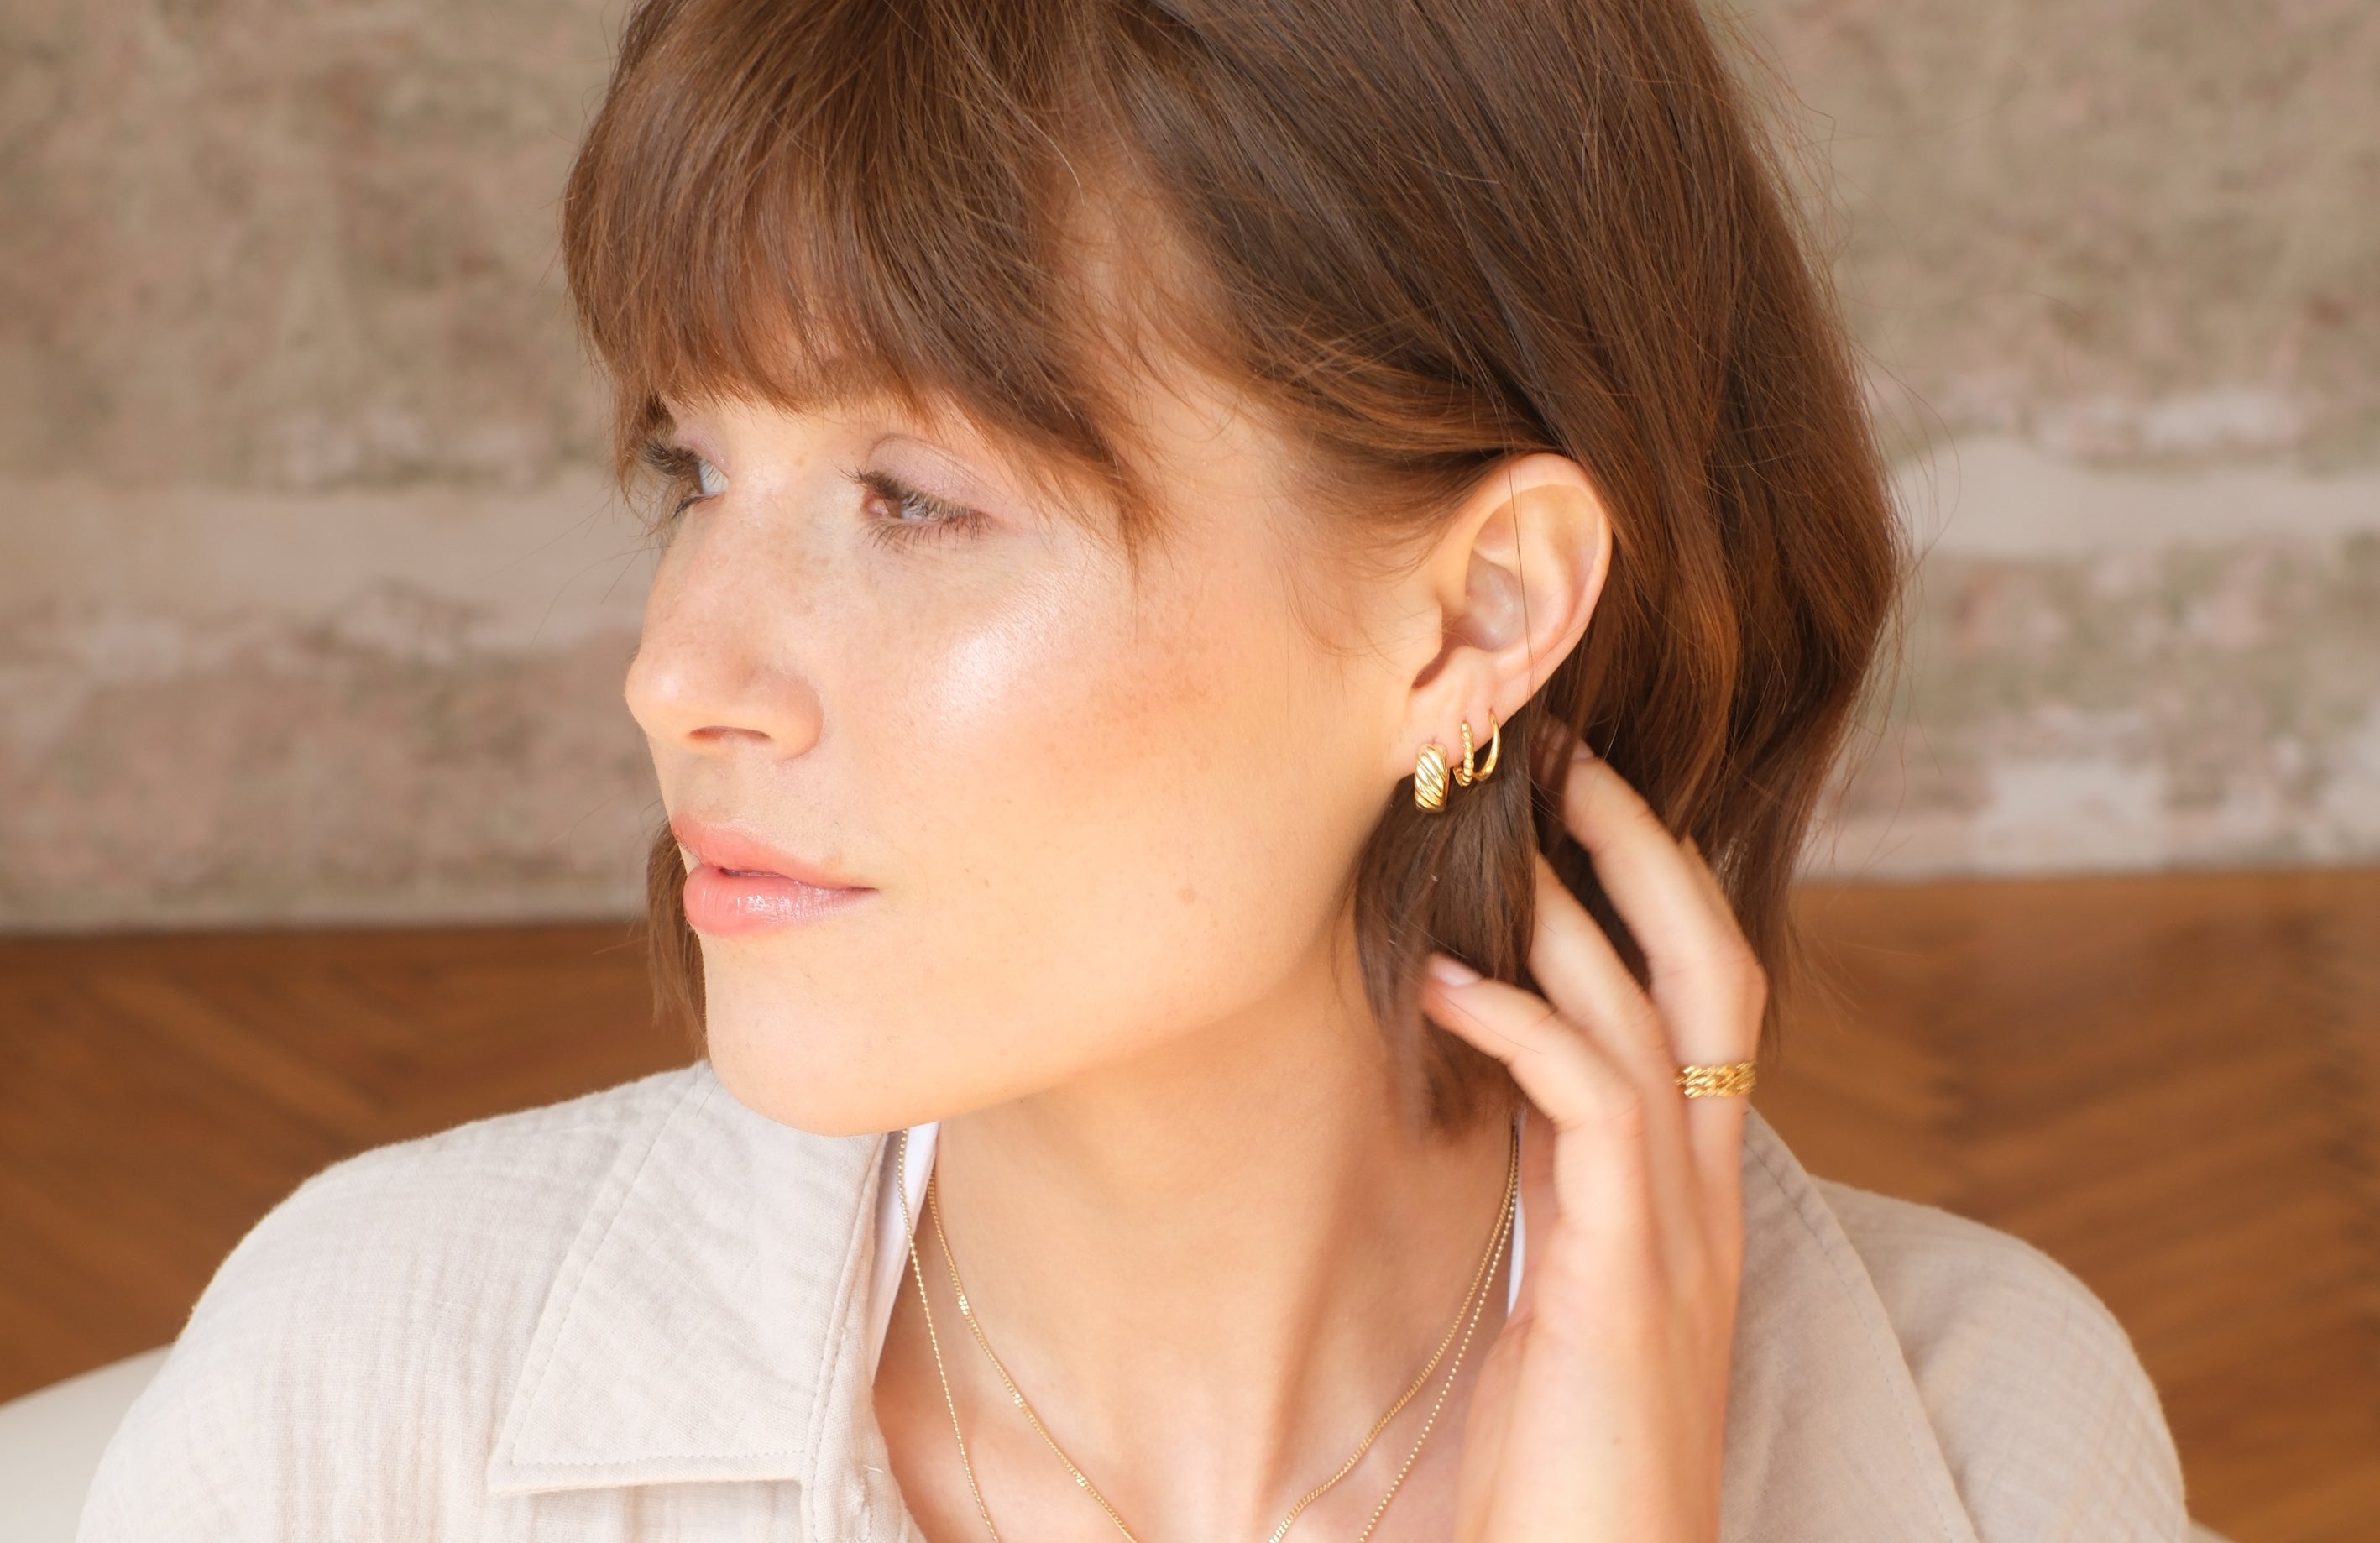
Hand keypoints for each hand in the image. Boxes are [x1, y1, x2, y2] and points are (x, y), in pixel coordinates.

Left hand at [1422, 743, 1760, 1542]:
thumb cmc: (1565, 1460)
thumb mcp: (1560, 1282)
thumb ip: (1554, 1176)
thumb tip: (1500, 1068)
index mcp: (1689, 1190)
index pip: (1698, 1000)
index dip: (1647, 889)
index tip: (1568, 807)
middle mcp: (1702, 1193)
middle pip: (1712, 965)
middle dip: (1643, 846)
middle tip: (1558, 753)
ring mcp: (1678, 1229)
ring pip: (1655, 1009)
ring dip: (1570, 903)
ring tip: (1489, 826)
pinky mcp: (1625, 1272)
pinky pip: (1589, 1100)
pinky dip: (1518, 1020)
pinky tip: (1440, 980)